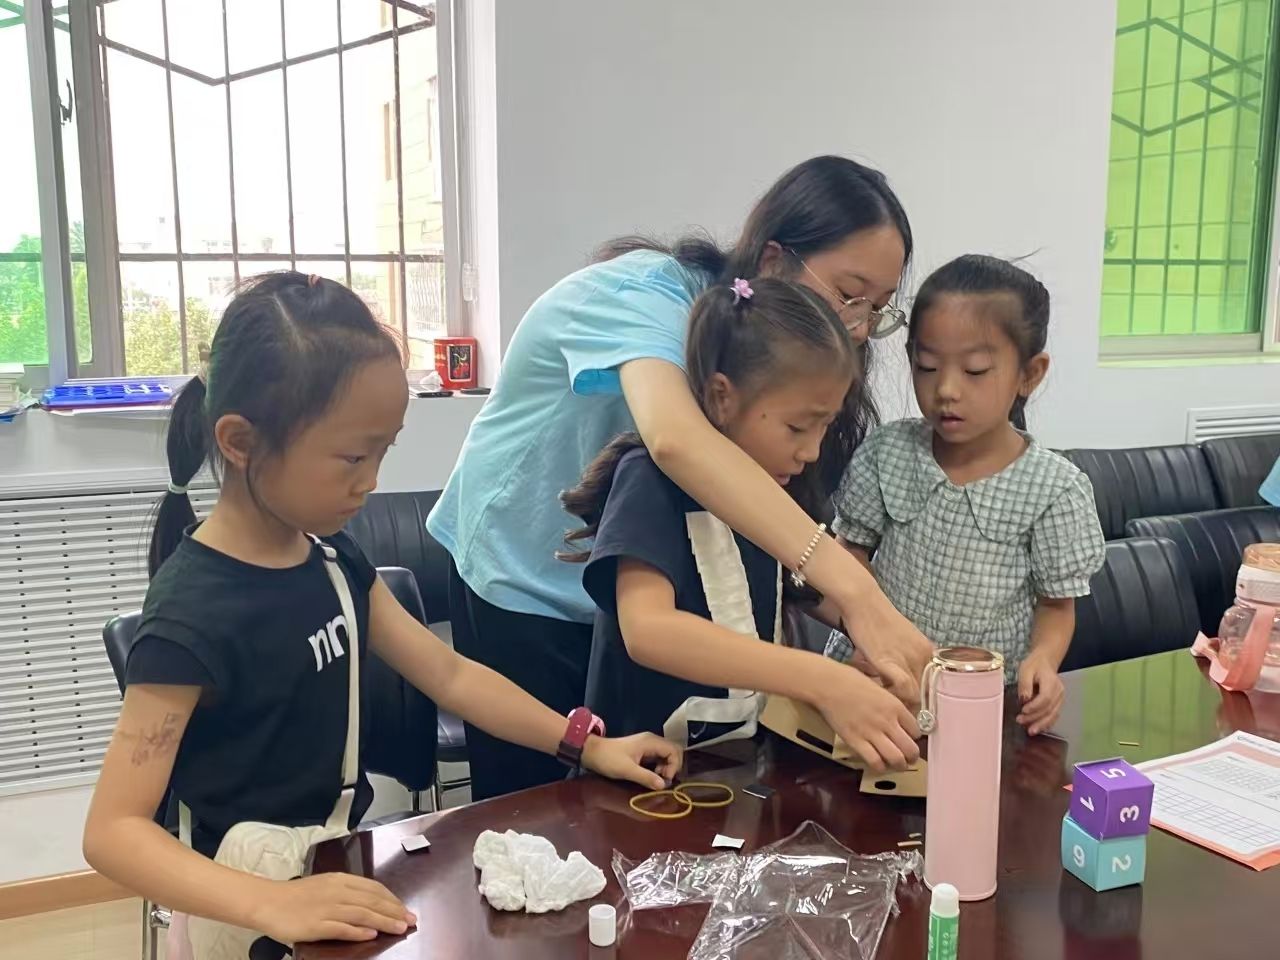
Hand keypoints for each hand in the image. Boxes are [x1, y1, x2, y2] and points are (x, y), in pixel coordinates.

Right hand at [250, 873, 415, 945]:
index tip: (405, 908)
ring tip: (400, 928)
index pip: (373, 888)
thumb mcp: (325, 885)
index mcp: (340, 879)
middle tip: (411, 920)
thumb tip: (370, 901)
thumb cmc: (296, 896)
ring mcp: (326, 908)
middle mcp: (337, 891)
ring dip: (384, 921)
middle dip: (395, 911)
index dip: (392, 899)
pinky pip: (341, 927)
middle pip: (372, 900)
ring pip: (362, 913)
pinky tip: (372, 934)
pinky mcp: (316, 924)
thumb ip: (346, 891)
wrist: (267, 901)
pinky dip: (358, 930)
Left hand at [581, 732, 682, 790]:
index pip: (674, 750)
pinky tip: (652, 775)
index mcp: (650, 742)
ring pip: (666, 754)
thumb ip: (646, 777)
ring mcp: (647, 745)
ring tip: (657, 779)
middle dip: (673, 766)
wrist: (592, 752)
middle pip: (673, 751)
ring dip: (666, 767)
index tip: (664, 779)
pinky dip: (660, 766)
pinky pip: (658, 757)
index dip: (674, 765)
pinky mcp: (643, 751)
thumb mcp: (627, 770)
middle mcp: (652, 741)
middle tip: (663, 779)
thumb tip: (664, 785)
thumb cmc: (609, 759)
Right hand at [816, 661, 920, 773]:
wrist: (827, 684)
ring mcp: (872, 733)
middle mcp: (888, 722)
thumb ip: (889, 704)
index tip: (908, 738)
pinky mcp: (856, 742)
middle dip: (912, 757)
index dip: (914, 737)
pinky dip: (880, 767)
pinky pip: (875, 762)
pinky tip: (878, 764)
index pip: (916, 731)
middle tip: (909, 759)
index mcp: (895, 706)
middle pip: (911, 749)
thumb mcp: (879, 688)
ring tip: (897, 765)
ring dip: (899, 765)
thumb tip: (896, 717)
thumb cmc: (851, 680)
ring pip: (896, 759)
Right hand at [837, 596, 933, 706]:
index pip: (934, 684)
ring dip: (904, 702)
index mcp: (928, 650)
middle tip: (899, 708)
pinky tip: (882, 693)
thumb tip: (908, 672)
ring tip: (889, 701)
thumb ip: (911, 654)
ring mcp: (909, 658)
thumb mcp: (904, 636)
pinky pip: (904, 688)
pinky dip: (895, 696)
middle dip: (914, 704)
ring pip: (917, 693)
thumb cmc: (878, 618)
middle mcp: (923, 655)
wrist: (864, 603)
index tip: (913, 705)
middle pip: (927, 692)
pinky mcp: (890, 661)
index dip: (924, 698)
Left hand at [1016, 652, 1064, 735]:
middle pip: (1049, 709)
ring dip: (1041, 724)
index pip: (1045, 698)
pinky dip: (1046, 723)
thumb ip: (1025, 685)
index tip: (1023, 710)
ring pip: (1053, 715)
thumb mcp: (1025, 670)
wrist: (1045, 662)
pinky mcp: (1058, 703)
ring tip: (1030, 731)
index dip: (1034, 707)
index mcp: (1052, 682)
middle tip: (1021, 721)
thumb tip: (1024, 699)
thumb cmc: (1034, 665)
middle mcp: (1059, 692)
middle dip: (1035, 718)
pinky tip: (1038, 728)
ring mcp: (1060, 698)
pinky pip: (1054, 715)